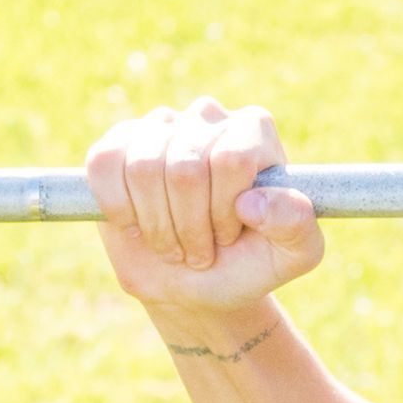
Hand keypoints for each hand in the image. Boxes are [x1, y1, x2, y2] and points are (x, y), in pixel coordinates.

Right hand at [88, 96, 323, 335]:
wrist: (194, 286)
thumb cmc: (247, 264)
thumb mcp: (293, 254)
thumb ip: (297, 225)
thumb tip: (253, 201)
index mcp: (254, 131)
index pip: (230, 160)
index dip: (223, 212)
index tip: (230, 237)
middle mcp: (207, 116)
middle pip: (186, 168)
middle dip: (190, 227)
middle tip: (199, 250)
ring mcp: (159, 125)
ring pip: (144, 168)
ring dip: (157, 225)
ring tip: (172, 242)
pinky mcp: (118, 144)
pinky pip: (105, 164)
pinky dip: (118, 208)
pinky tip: (135, 224)